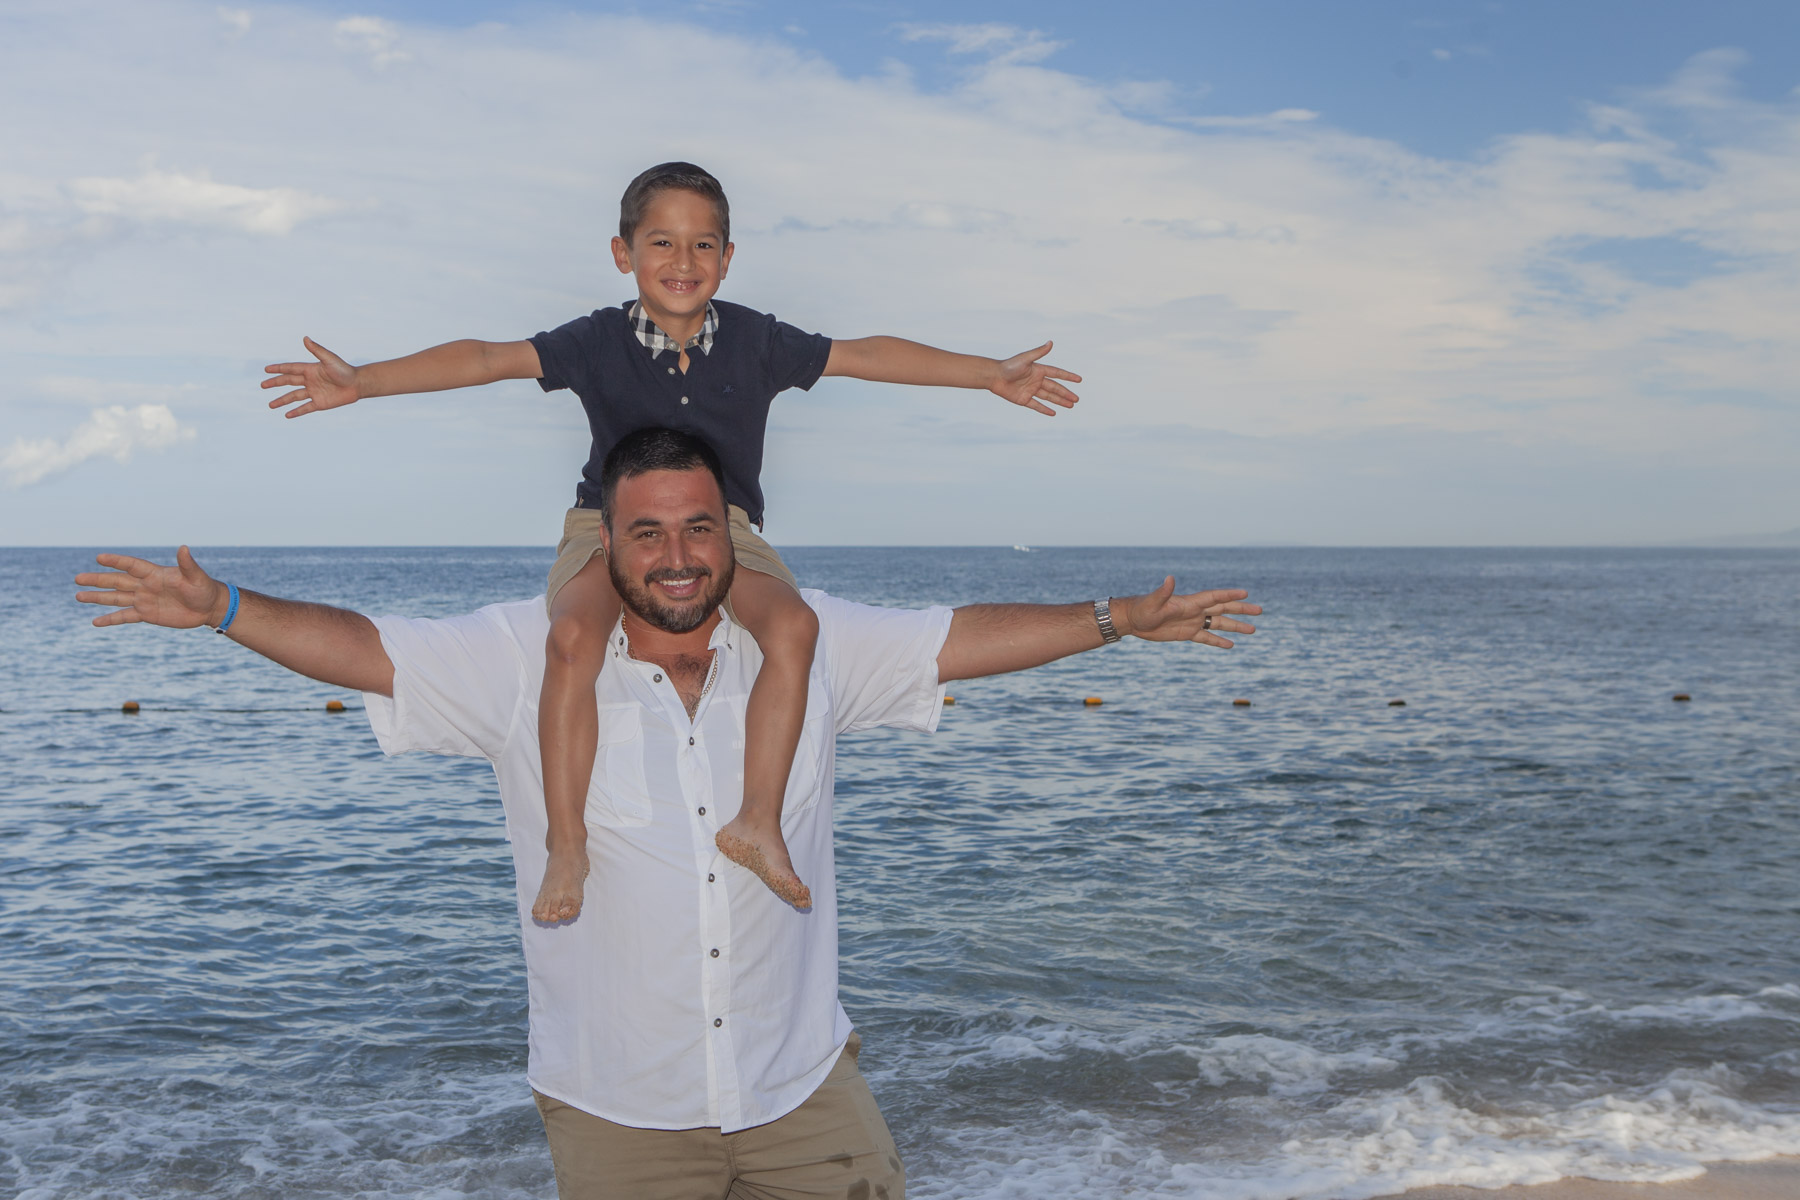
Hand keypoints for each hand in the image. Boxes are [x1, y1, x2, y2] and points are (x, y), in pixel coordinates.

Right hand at [75, 547, 226, 628]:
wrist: (208, 607)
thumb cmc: (204, 588)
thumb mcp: (196, 576)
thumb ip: (187, 564)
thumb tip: (184, 547)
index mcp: (155, 574)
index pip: (132, 565)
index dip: (117, 561)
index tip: (99, 558)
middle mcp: (145, 585)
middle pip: (117, 581)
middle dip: (97, 580)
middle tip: (77, 578)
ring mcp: (144, 600)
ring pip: (116, 598)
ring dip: (98, 598)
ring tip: (78, 596)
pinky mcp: (146, 614)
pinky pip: (124, 616)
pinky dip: (110, 619)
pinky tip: (95, 622)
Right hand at [262, 336, 361, 417]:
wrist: (357, 384)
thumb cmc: (344, 370)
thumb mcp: (329, 359)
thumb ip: (317, 350)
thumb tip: (305, 338)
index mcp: (310, 369)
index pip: (290, 369)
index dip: (278, 369)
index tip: (266, 369)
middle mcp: (310, 381)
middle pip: (288, 382)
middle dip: (275, 383)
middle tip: (262, 385)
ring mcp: (314, 392)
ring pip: (293, 397)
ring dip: (282, 401)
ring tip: (270, 405)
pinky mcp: (320, 403)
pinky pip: (305, 408)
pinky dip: (296, 411)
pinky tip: (287, 415)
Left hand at [989, 341, 1080, 415]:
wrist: (993, 376)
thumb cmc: (1009, 366)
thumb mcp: (1025, 359)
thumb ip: (1038, 352)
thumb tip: (1051, 342)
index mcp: (1038, 370)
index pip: (1057, 373)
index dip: (1068, 376)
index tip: (1079, 380)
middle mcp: (1036, 380)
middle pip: (1055, 388)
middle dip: (1066, 393)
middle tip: (1077, 399)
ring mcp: (1030, 390)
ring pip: (1049, 397)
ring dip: (1060, 401)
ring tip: (1071, 406)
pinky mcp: (1024, 399)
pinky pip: (1037, 405)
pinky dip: (1045, 409)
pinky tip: (1054, 413)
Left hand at [1118, 577, 1259, 648]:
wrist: (1132, 620)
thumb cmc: (1141, 609)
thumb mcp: (1152, 602)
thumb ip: (1163, 592)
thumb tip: (1169, 578)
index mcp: (1190, 602)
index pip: (1214, 597)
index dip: (1229, 595)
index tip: (1246, 593)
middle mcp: (1195, 611)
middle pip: (1223, 608)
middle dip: (1241, 609)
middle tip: (1260, 610)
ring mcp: (1192, 622)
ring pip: (1219, 623)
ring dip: (1235, 626)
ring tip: (1253, 629)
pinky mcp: (1186, 633)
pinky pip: (1206, 638)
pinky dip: (1218, 641)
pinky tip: (1231, 645)